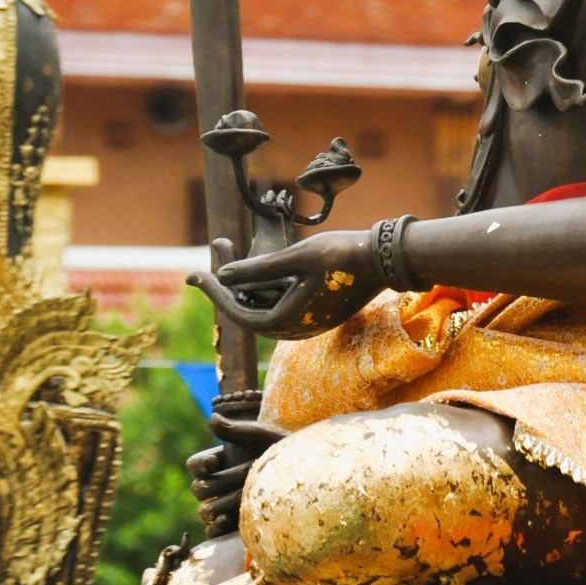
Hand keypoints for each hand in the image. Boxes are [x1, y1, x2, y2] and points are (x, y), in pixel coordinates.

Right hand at [183, 408, 285, 536]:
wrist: (305, 471)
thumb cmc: (282, 448)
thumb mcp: (261, 436)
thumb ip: (236, 430)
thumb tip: (212, 418)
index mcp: (219, 461)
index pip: (194, 465)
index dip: (201, 464)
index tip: (216, 461)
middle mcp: (218, 484)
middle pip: (199, 489)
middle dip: (219, 483)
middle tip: (243, 474)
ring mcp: (224, 505)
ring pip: (205, 511)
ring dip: (221, 503)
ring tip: (242, 496)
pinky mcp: (234, 524)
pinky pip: (214, 532)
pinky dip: (216, 528)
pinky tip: (227, 519)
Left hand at [189, 229, 380, 338]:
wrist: (387, 259)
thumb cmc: (343, 255)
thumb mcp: (297, 256)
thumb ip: (258, 268)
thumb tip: (223, 276)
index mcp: (289, 321)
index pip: (240, 316)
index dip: (217, 296)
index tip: (198, 274)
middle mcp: (297, 329)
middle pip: (250, 312)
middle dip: (228, 287)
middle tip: (210, 261)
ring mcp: (310, 324)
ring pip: (266, 310)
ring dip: (246, 287)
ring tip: (229, 258)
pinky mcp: (319, 314)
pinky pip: (282, 307)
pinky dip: (265, 290)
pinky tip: (259, 270)